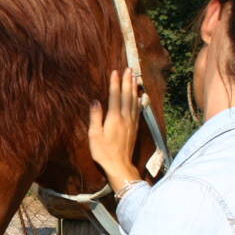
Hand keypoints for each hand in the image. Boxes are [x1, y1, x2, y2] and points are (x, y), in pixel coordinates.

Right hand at [87, 68, 142, 191]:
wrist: (119, 165)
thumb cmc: (104, 152)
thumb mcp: (94, 135)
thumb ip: (96, 117)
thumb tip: (96, 101)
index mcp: (114, 117)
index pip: (115, 95)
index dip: (115, 83)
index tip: (115, 71)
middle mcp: (125, 117)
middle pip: (127, 95)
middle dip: (127, 81)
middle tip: (129, 69)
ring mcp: (132, 122)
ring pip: (134, 101)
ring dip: (134, 88)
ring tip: (135, 77)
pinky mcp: (135, 128)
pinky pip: (137, 110)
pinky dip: (138, 100)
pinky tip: (139, 96)